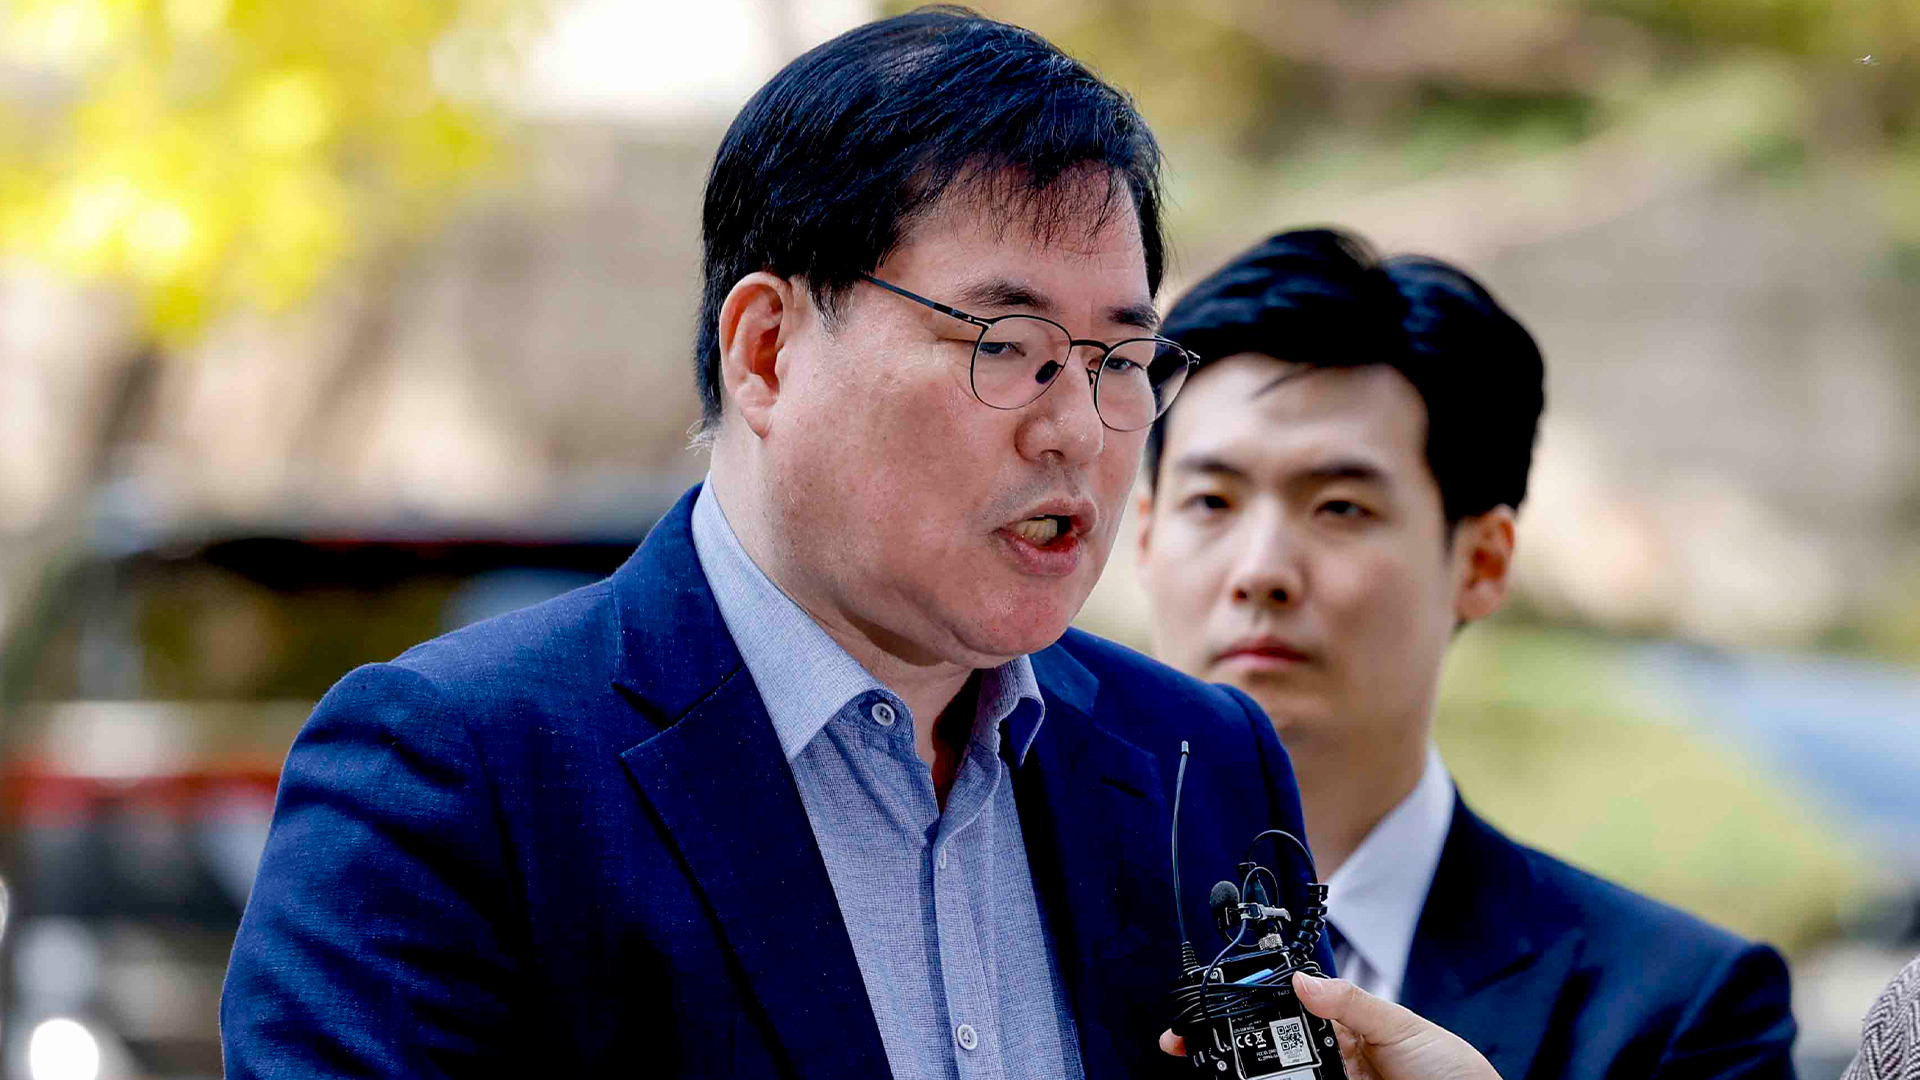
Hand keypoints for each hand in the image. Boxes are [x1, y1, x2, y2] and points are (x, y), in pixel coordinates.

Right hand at [1159, 972, 1500, 1079]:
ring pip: (1274, 1075)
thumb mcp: (1402, 1024)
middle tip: (1186, 1043)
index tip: (1208, 1007)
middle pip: (1267, 1049)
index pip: (1282, 1011)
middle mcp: (1329, 1060)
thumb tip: (1303, 979)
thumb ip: (1351, 1003)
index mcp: (1342, 1028)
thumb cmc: (1451, 1068)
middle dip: (1226, 1043)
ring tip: (1211, 1064)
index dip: (1244, 1008)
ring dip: (1242, 1070)